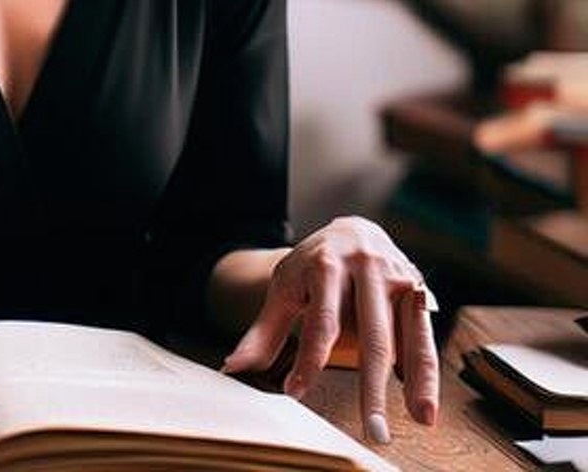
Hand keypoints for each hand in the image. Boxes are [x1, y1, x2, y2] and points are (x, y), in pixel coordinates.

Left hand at [220, 216, 439, 443]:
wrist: (352, 230)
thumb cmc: (313, 265)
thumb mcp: (284, 287)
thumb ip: (263, 330)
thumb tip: (233, 367)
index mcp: (327, 264)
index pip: (321, 321)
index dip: (309, 359)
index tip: (295, 392)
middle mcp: (367, 268)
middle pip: (372, 334)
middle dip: (372, 384)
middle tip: (372, 430)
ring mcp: (397, 278)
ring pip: (409, 334)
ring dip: (418, 380)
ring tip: (420, 418)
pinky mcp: (420, 290)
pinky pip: (425, 335)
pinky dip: (427, 371)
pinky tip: (426, 404)